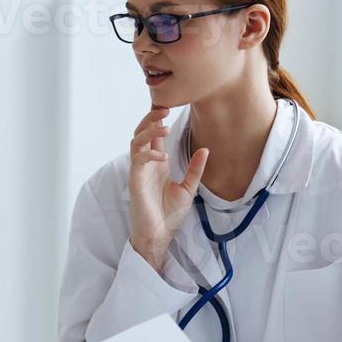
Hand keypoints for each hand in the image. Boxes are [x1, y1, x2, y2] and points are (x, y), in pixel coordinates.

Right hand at [129, 105, 207, 272]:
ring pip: (136, 141)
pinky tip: (162, 155)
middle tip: (164, 108)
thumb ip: (195, 169)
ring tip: (164, 125)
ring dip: (148, 130)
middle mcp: (146, 164)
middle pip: (141, 132)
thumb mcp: (188, 189)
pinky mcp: (135, 181)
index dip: (158, 119)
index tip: (170, 106)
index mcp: (157, 162)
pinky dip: (149, 153)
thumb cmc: (169, 214)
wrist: (159, 235)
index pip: (155, 135)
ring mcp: (139, 171)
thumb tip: (206, 150)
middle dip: (150, 118)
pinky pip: (138, 160)